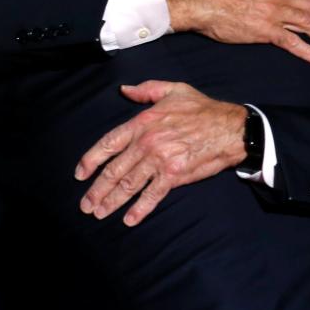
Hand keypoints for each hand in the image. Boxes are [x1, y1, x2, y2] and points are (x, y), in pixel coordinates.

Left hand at [74, 80, 246, 226]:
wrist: (229, 128)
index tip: (80, 174)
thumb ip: (146, 90)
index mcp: (142, 122)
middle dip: (97, 190)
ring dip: (112, 201)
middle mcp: (146, 142)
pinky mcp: (174, 175)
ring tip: (99, 213)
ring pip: (129, 184)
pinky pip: (153, 195)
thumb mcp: (173, 90)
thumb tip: (125, 90)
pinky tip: (129, 219)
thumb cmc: (202, 108)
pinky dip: (140, 209)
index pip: (109, 143)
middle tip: (85, 205)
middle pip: (114, 170)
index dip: (91, 160)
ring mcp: (159, 160)